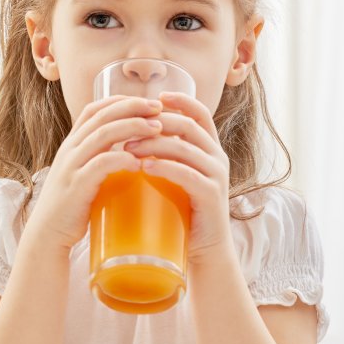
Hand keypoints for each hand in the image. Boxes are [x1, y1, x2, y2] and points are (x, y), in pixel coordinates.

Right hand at [26, 95, 163, 249]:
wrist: (48, 233)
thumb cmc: (72, 205)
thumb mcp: (83, 174)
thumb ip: (100, 160)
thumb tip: (134, 153)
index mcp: (72, 144)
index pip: (94, 109)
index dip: (120, 100)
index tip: (146, 101)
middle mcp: (70, 150)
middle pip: (102, 117)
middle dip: (132, 107)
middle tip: (159, 108)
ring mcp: (71, 167)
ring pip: (102, 135)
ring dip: (132, 128)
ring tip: (157, 129)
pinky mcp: (76, 186)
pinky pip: (100, 165)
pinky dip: (121, 159)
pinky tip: (139, 162)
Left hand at [123, 91, 233, 263]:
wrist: (204, 249)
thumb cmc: (182, 210)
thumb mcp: (174, 175)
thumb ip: (162, 155)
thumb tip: (128, 136)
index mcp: (209, 148)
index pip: (200, 113)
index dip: (181, 100)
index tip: (157, 95)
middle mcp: (217, 157)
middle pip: (188, 126)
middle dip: (156, 122)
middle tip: (126, 128)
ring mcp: (217, 176)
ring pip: (185, 149)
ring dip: (154, 144)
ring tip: (127, 148)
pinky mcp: (212, 196)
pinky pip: (189, 175)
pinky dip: (166, 168)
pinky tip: (145, 167)